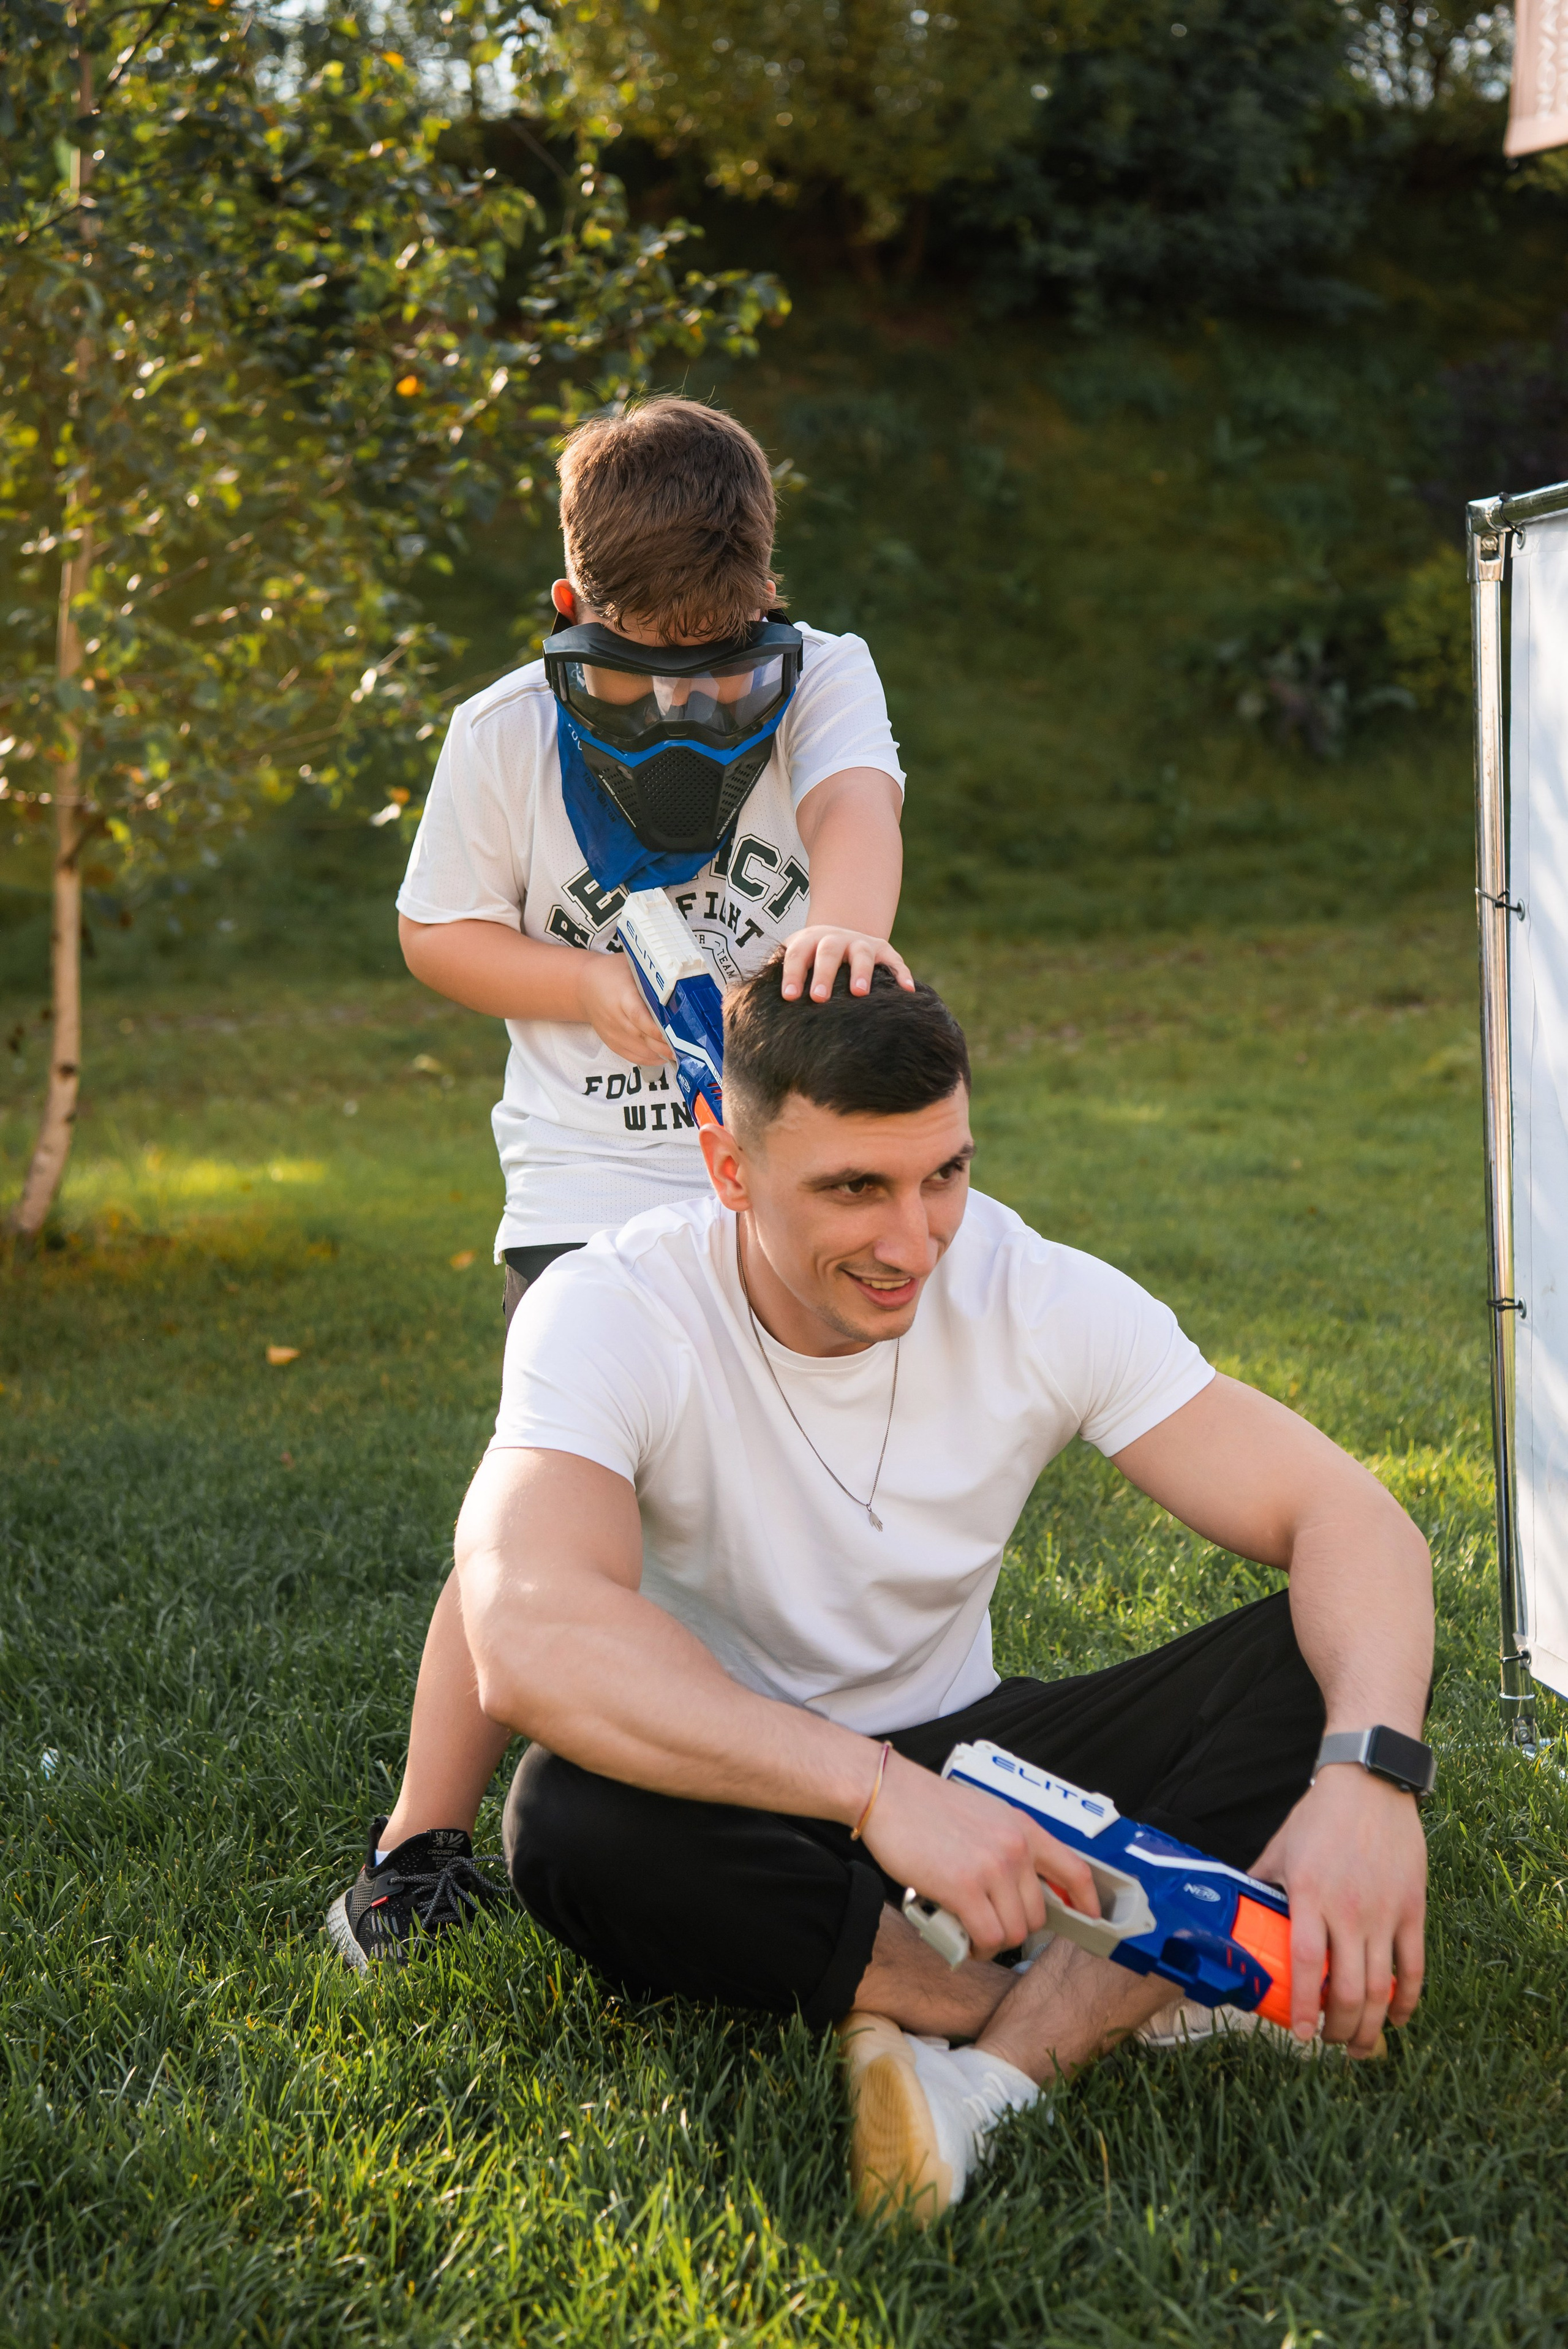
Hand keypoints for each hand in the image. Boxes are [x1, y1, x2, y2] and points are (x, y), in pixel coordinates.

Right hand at [578, 952, 673, 1065]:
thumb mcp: (633, 968)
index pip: (640, 1018)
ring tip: (681, 1053)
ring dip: (661, 1054)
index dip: (657, 1029)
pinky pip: (632, 1057)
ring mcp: (612, 1033)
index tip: (676, 1035)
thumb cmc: (612, 973)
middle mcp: (615, 1018)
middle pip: (643, 1038)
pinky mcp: (612, 1042)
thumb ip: (652, 981)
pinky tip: (664, 1057)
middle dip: (666, 1045)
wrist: (584, 986)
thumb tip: (681, 987)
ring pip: (640, 1051)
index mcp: (622, 997)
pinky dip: (650, 1059)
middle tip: (687, 1047)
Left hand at [780, 926, 914, 1002]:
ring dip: (861, 971)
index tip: (788, 997)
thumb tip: (749, 1004)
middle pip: (828, 952)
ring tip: (859, 992)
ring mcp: (861, 943)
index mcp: (807, 941)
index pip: (796, 955)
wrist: (839, 936)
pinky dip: (902, 974)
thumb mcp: (792, 960)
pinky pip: (895, 961)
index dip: (791, 975)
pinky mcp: (884, 950)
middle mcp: (834, 939)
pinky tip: (907, 991)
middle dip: (824, 974)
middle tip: (818, 997)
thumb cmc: (809, 961)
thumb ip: (775, 976)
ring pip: (862, 954)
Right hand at [860, 1751, 1101, 1958]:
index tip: (1089, 1917)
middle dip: (1017, 1929)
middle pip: (1038, 1915)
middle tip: (993, 1926)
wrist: (889, 1794)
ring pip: (1014, 1932)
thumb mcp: (986, 1814)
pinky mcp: (964, 1888)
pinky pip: (986, 1937)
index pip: (1074, 1870)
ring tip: (972, 1934)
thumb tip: (1021, 1883)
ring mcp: (991, 1868)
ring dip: (993, 1942)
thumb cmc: (929, 1806)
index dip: (1087, 1900)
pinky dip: (976, 1948)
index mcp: (1023, 1827)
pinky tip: (962, 1939)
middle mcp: (1015, 1848)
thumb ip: (1009, 1844)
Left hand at [1251, 1761, 1426, 2054]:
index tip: (1301, 2035)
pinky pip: (1414, 1966)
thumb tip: (1234, 1909)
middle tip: (1330, 2044)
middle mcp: (1349, 1910)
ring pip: (1382, 1986)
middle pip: (1349, 1989)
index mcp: (1309, 1895)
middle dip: (1340, 2029)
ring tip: (1359, 2045)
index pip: (1308, 1965)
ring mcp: (1385, 1912)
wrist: (1369, 1784)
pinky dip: (1408, 1999)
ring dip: (1371, 2025)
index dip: (1304, 2007)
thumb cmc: (1319, 1816)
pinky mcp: (1413, 1908)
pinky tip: (1397, 2018)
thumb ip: (1260, 1883)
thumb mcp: (1279, 1849)